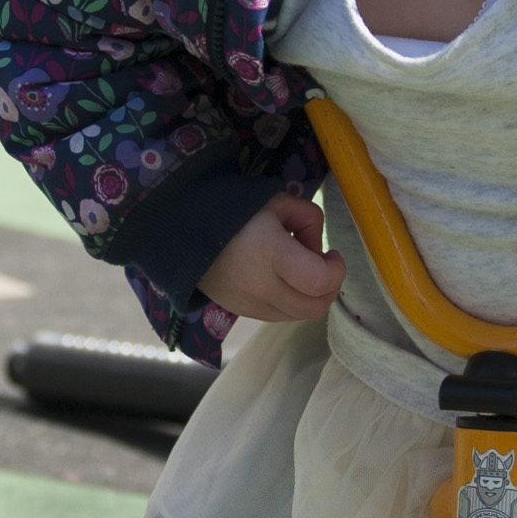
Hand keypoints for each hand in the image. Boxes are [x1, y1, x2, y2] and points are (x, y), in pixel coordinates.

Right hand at [199, 193, 345, 322]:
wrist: (180, 228)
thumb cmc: (232, 207)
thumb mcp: (277, 201)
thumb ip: (309, 219)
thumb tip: (316, 250)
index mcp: (272, 254)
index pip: (320, 282)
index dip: (336, 270)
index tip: (331, 253)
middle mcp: (261, 287)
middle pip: (314, 308)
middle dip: (327, 288)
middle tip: (321, 265)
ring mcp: (248, 305)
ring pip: (297, 317)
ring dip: (309, 297)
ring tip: (298, 271)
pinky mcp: (239, 311)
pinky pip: (277, 316)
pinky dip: (289, 303)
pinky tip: (280, 279)